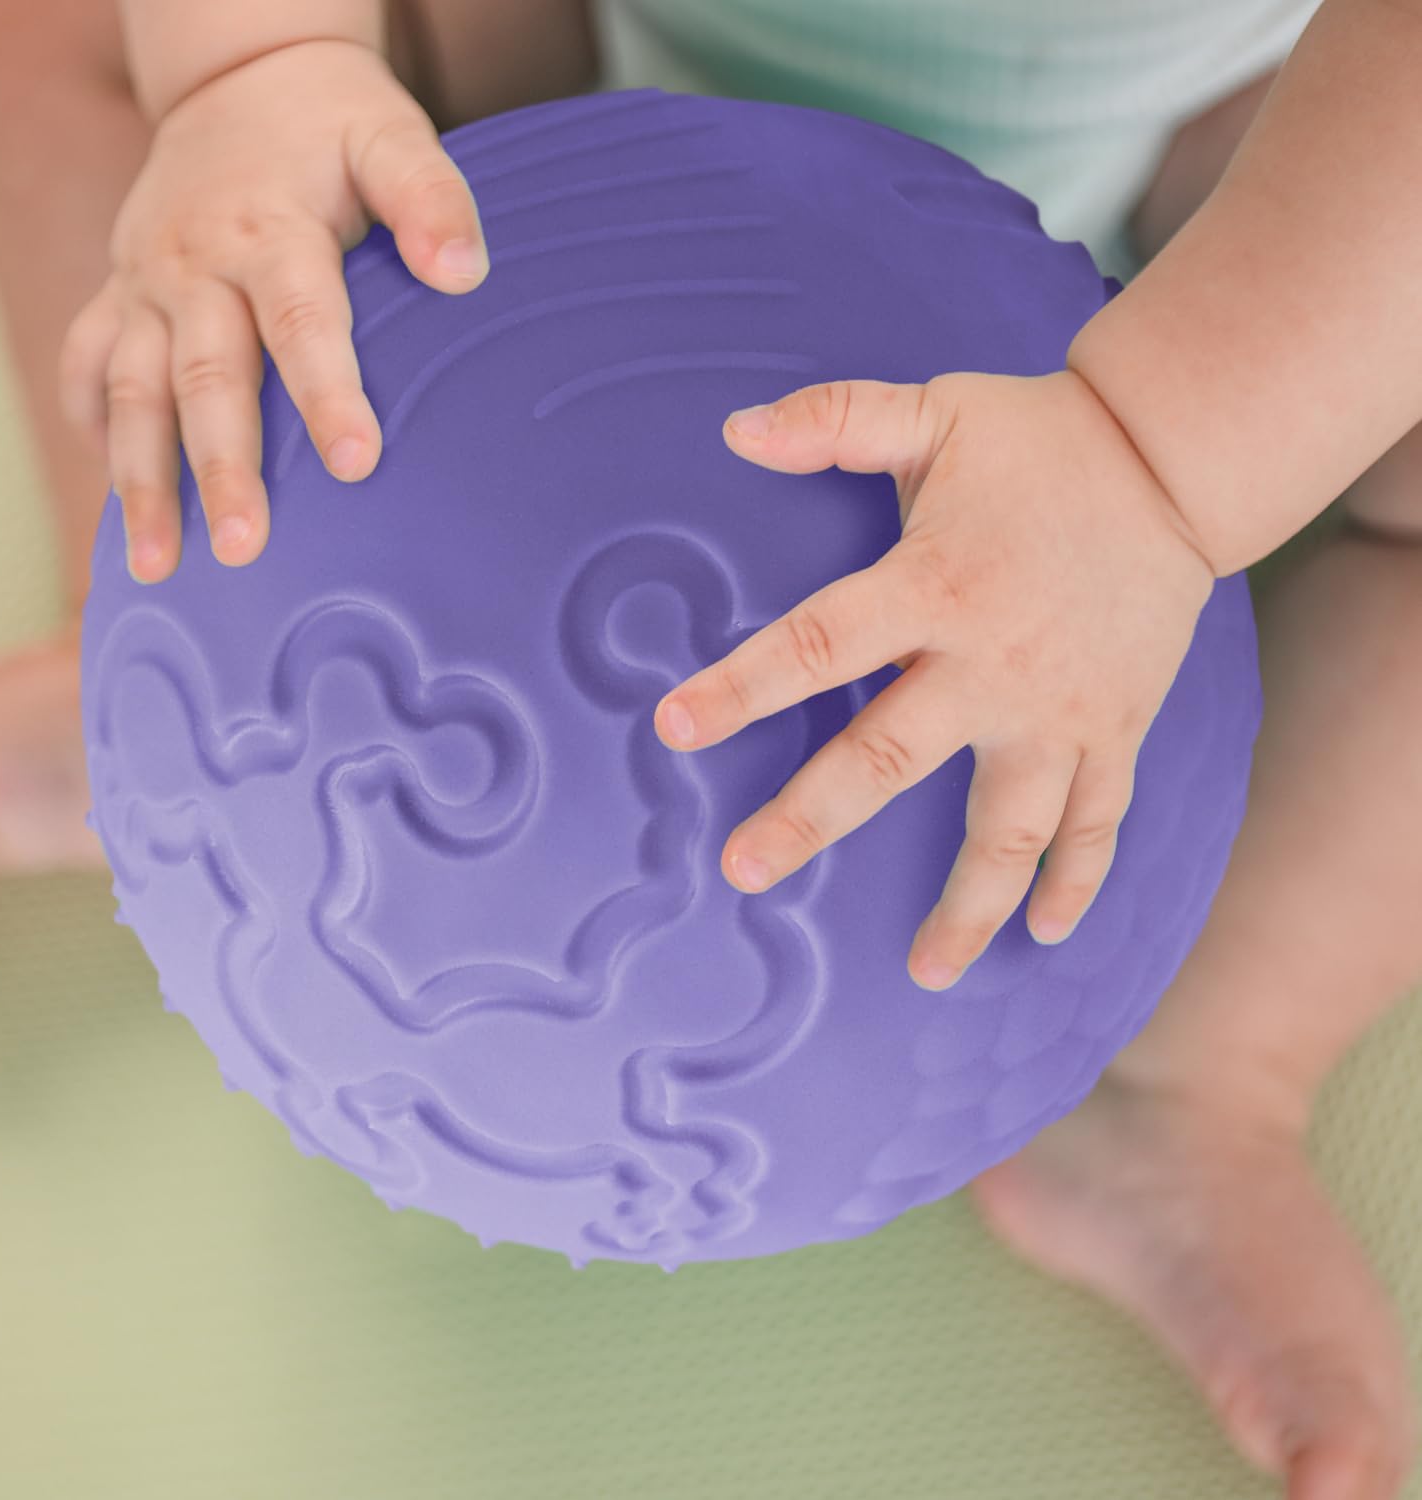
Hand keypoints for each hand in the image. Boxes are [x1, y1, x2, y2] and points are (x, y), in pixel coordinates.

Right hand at [59, 39, 489, 582]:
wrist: (240, 79)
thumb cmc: (331, 126)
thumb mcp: (390, 137)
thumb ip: (430, 200)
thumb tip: (465, 273)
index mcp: (271, 232)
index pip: (301, 323)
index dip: (327, 395)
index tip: (356, 464)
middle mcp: (196, 265)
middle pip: (206, 377)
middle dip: (221, 468)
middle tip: (245, 547)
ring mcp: (147, 284)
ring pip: (133, 391)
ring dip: (142, 480)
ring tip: (155, 564)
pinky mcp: (119, 295)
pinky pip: (89, 365)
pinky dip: (94, 429)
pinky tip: (114, 500)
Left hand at [653, 369, 1218, 988]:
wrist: (1174, 460)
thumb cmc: (1040, 440)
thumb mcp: (934, 409)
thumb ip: (834, 418)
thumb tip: (734, 429)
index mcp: (933, 586)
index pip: (818, 644)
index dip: (743, 686)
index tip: (675, 727)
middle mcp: (993, 664)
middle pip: (889, 760)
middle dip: (811, 819)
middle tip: (744, 870)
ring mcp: (1061, 711)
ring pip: (1010, 829)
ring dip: (968, 906)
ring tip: (925, 969)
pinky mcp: (1115, 730)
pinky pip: (1099, 822)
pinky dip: (1079, 880)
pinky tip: (1049, 934)